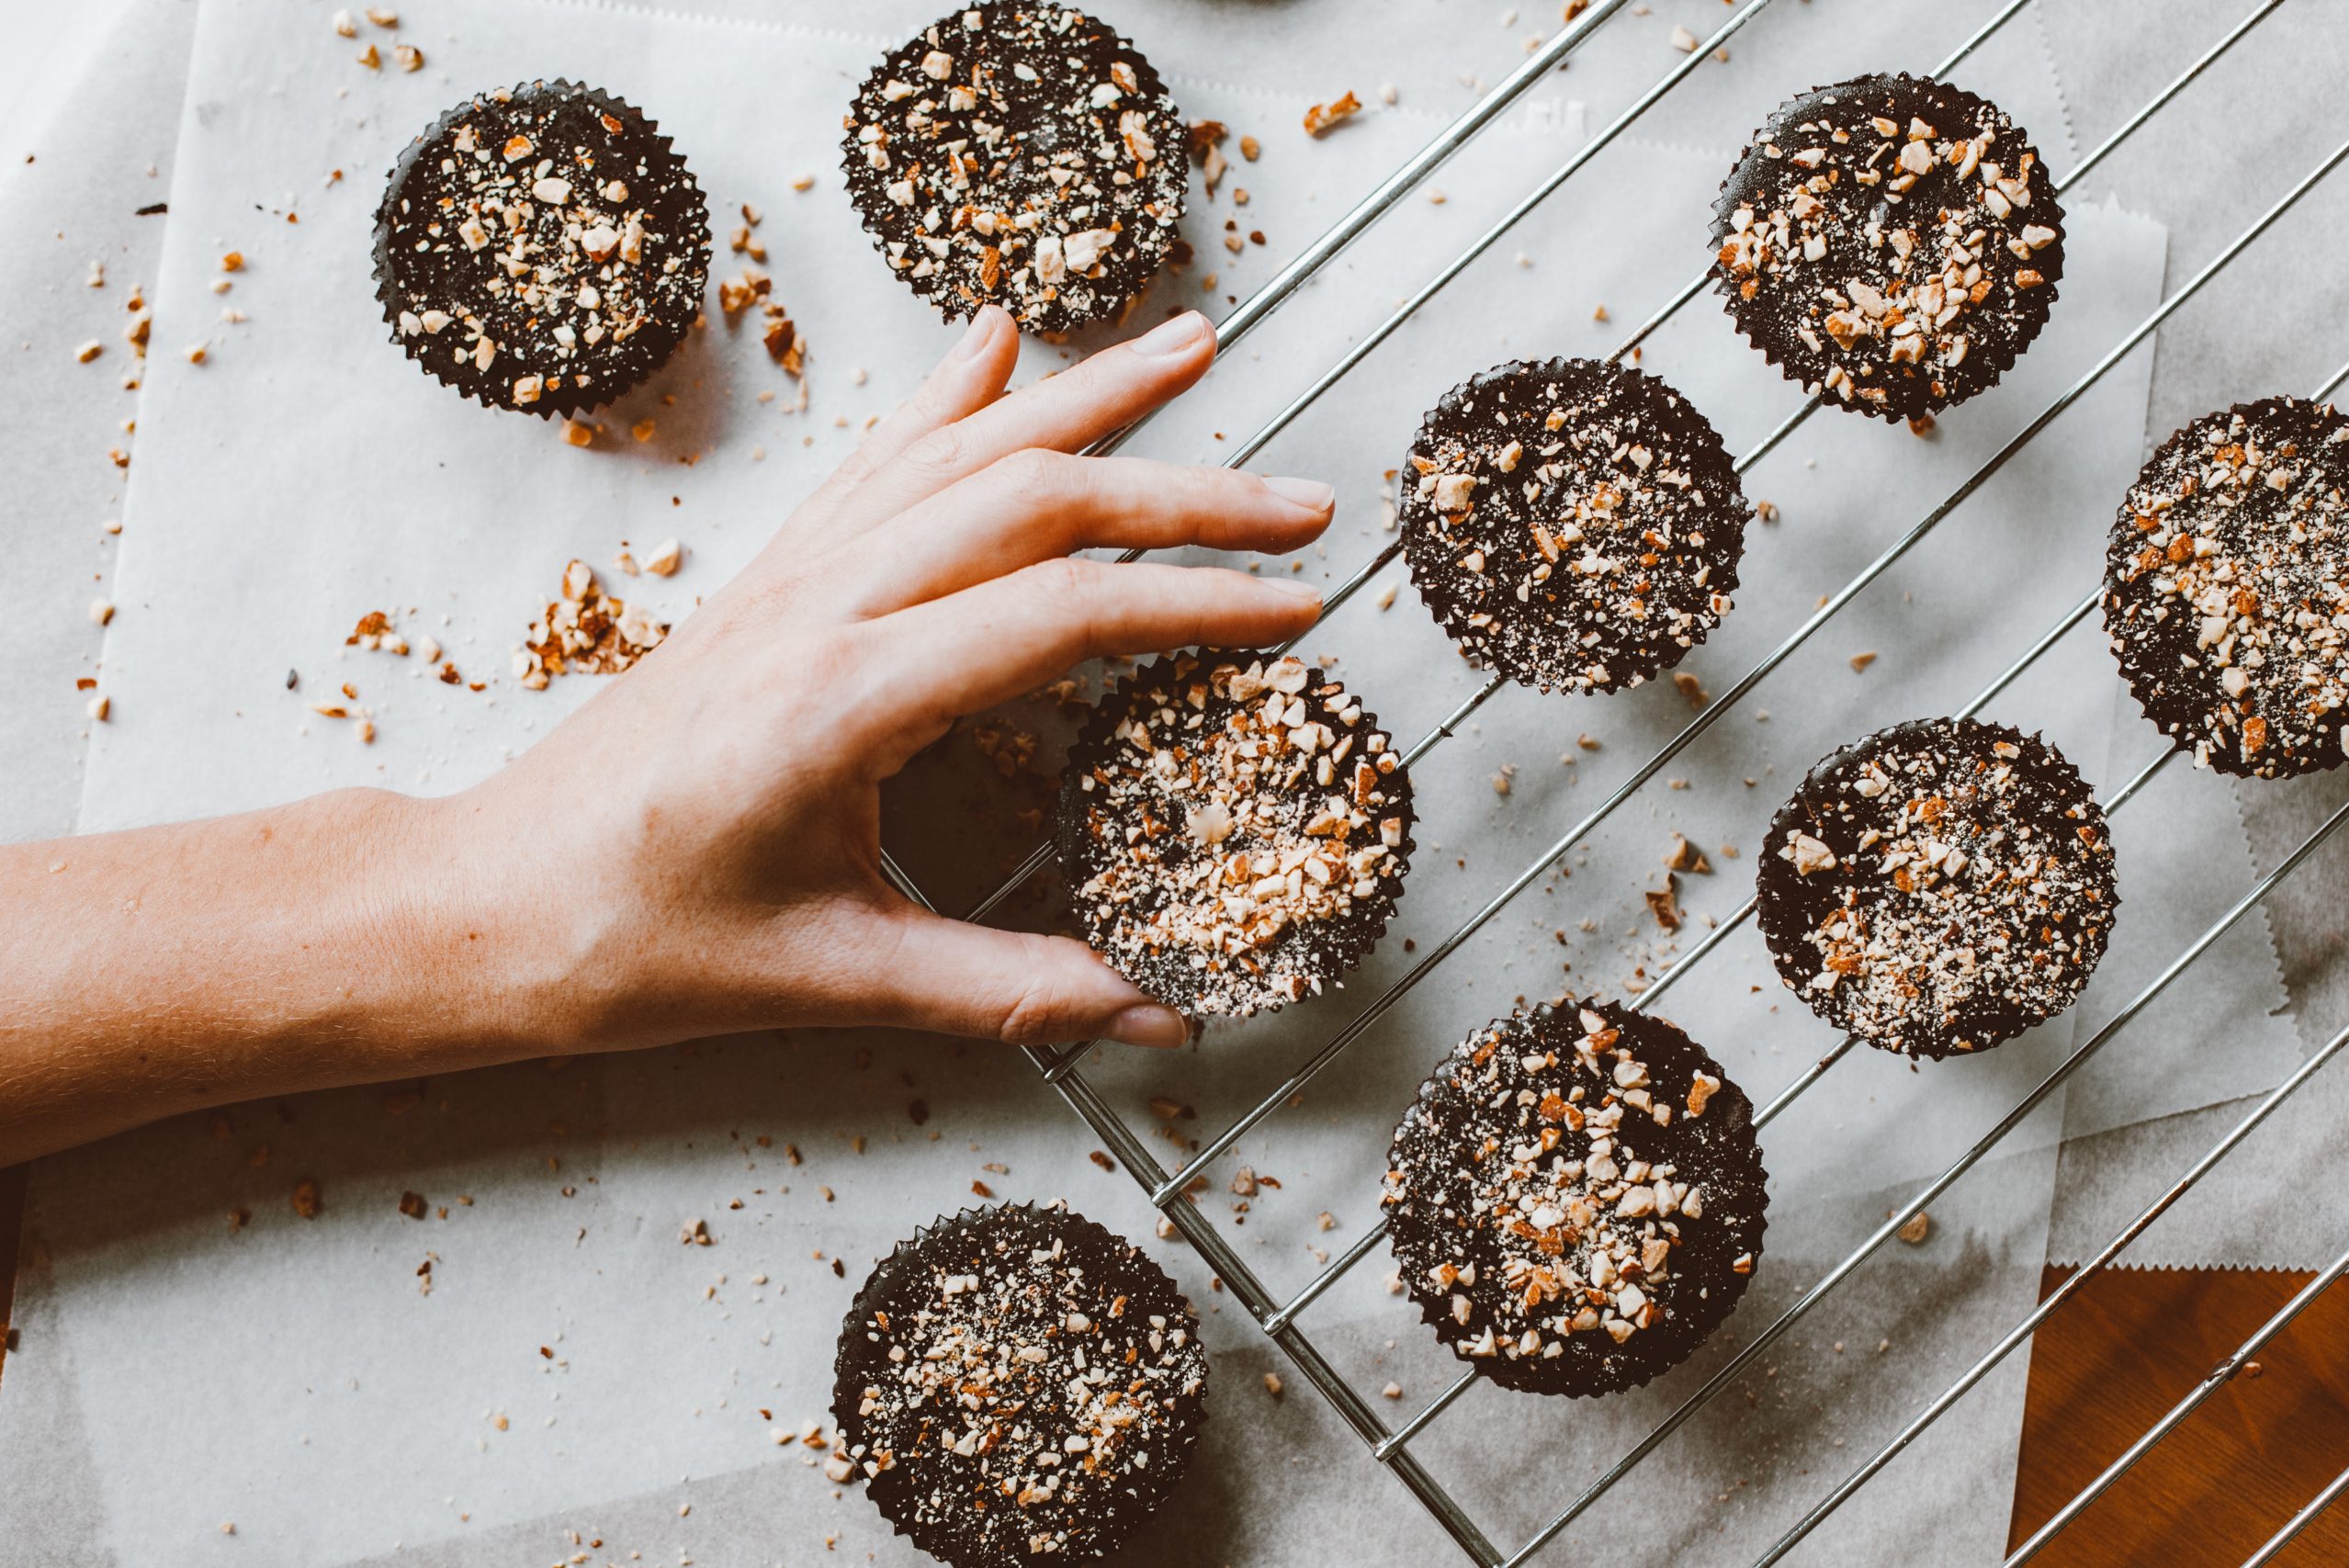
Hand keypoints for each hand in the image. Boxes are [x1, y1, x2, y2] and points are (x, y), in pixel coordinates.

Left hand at [435, 305, 1331, 1054]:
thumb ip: (1008, 990)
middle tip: (1303, 498)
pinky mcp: (770, 583)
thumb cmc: (638, 946)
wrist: (490, 902)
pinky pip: (878, 463)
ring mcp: (790, 580)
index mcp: (843, 701)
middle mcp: (820, 608)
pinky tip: (997, 343)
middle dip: (1183, 489)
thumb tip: (1159, 1013)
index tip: (1299, 607)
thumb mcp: (835, 981)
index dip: (1194, 605)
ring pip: (960, 451)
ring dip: (1085, 397)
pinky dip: (952, 399)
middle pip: (1031, 500)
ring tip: (1190, 345)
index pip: (1060, 614)